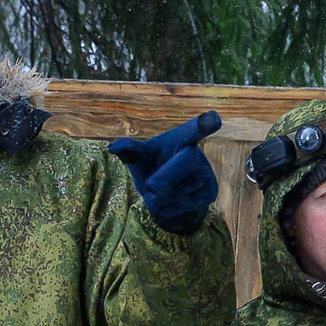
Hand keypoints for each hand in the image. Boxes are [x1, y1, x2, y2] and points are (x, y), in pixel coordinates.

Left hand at [108, 111, 221, 232]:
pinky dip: (171, 208)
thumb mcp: (138, 158)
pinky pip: (189, 203)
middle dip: (165, 177)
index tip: (213, 117)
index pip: (192, 130)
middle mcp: (196, 153)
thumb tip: (112, 147)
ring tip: (153, 197)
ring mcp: (205, 173)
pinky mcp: (210, 193)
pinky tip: (164, 205)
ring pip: (185, 188)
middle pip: (185, 161)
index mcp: (180, 139)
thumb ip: (129, 150)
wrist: (164, 195)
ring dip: (163, 197)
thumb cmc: (151, 167)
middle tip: (150, 187)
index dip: (203, 124)